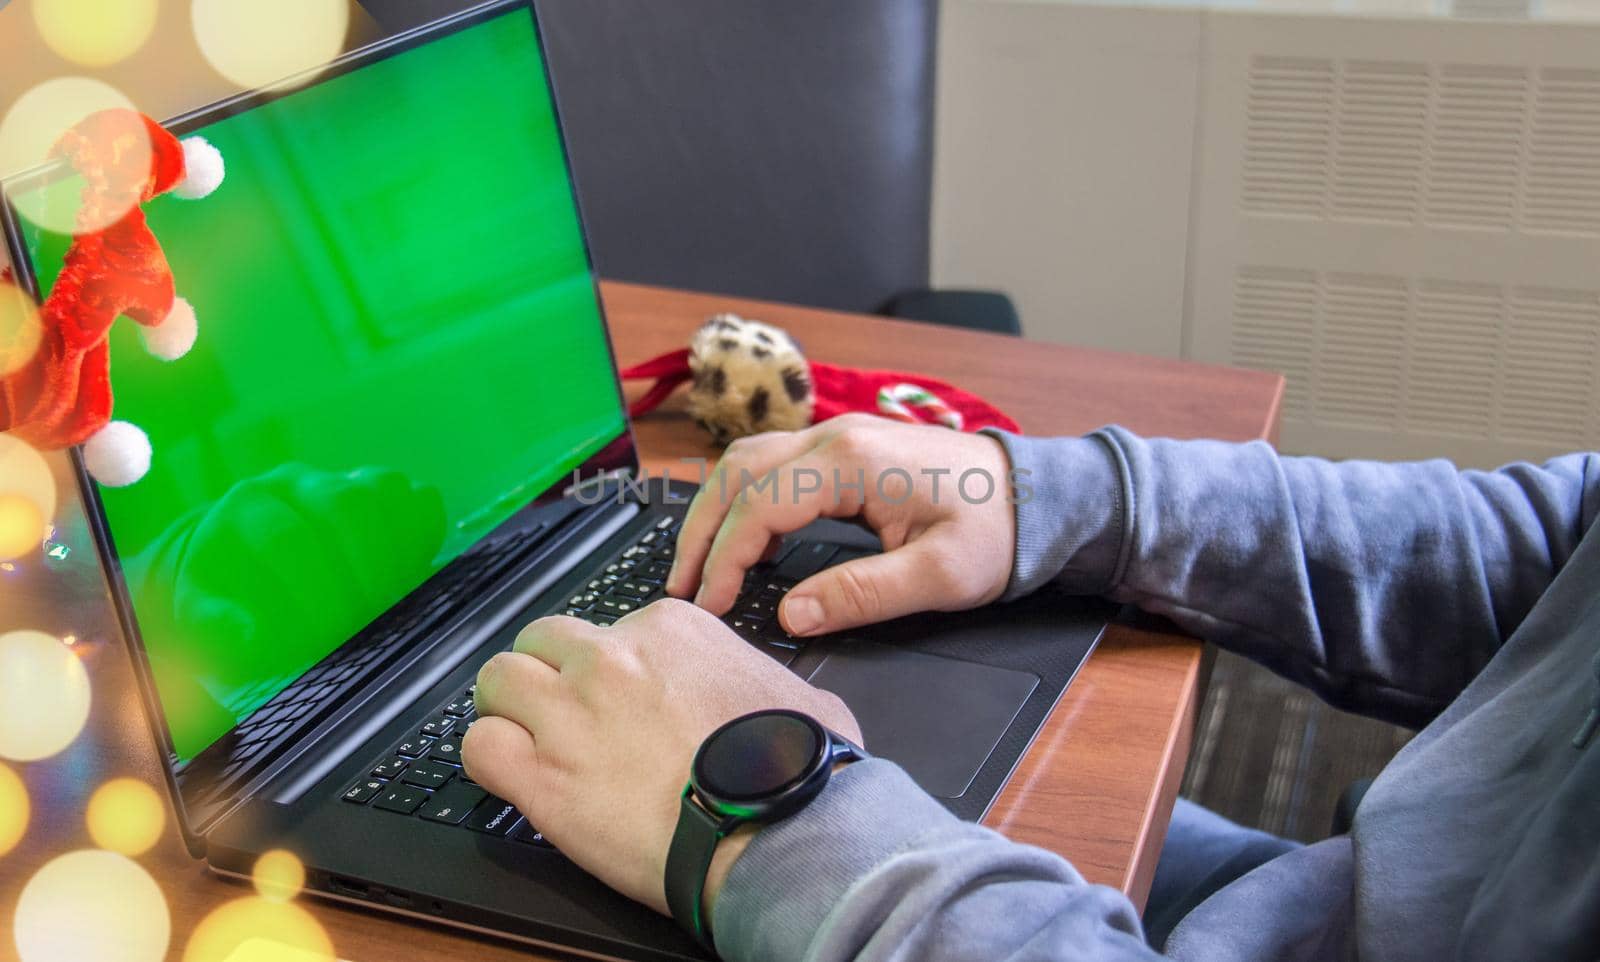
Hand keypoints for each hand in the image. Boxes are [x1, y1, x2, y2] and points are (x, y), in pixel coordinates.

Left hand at [462, 600, 861, 915]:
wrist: (777, 831)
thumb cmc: (793, 770)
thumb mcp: (795, 692)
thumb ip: (756, 676)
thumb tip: (759, 692)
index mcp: (669, 629)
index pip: (607, 628)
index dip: (608, 667)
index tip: (620, 700)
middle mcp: (611, 660)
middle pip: (541, 640)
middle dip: (546, 672)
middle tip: (560, 710)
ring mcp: (572, 714)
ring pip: (496, 679)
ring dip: (505, 706)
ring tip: (523, 735)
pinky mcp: (544, 777)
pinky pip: (479, 747)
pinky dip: (489, 758)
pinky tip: (513, 774)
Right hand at [667, 414, 1018, 636]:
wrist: (1037, 495)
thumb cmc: (997, 530)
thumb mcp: (938, 576)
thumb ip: (861, 594)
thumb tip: (793, 615)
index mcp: (852, 461)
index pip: (761, 506)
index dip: (727, 559)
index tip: (711, 604)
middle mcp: (836, 437)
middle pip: (738, 473)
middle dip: (701, 530)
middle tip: (681, 587)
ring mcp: (840, 438)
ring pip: (750, 462)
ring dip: (718, 510)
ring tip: (700, 566)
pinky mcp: (847, 450)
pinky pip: (776, 466)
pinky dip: (747, 501)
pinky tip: (749, 544)